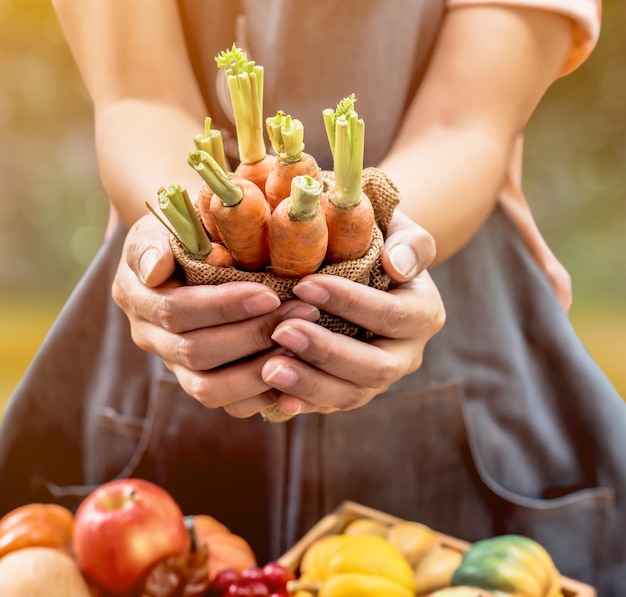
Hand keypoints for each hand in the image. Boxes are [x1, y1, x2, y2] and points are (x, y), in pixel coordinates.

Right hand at [112, 214, 319, 415]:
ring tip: (303, 347)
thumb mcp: (165, 223)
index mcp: (138, 297)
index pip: (176, 311)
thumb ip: (154, 243)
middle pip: (196, 352)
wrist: (193, 249)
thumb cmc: (185, 229)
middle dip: (252, 336)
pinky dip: (261, 397)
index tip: (269, 295)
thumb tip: (153, 270)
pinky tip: (294, 382)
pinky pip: (228, 404)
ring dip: (258, 371)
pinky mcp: (202, 381)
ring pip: (209, 389)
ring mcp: (175, 365)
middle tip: (303, 315)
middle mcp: (151, 337)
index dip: (223, 307)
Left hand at [257, 210, 445, 415]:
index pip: (392, 315)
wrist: (365, 267)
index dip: (350, 303)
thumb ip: (409, 243)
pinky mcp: (352, 390)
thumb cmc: (377, 240)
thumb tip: (397, 266)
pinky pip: (330, 404)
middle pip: (376, 367)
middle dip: (327, 351)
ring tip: (268, 368)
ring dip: (310, 384)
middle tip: (282, 332)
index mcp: (423, 312)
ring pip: (353, 394)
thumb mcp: (398, 230)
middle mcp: (407, 353)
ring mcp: (379, 378)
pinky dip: (303, 401)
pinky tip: (274, 395)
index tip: (304, 285)